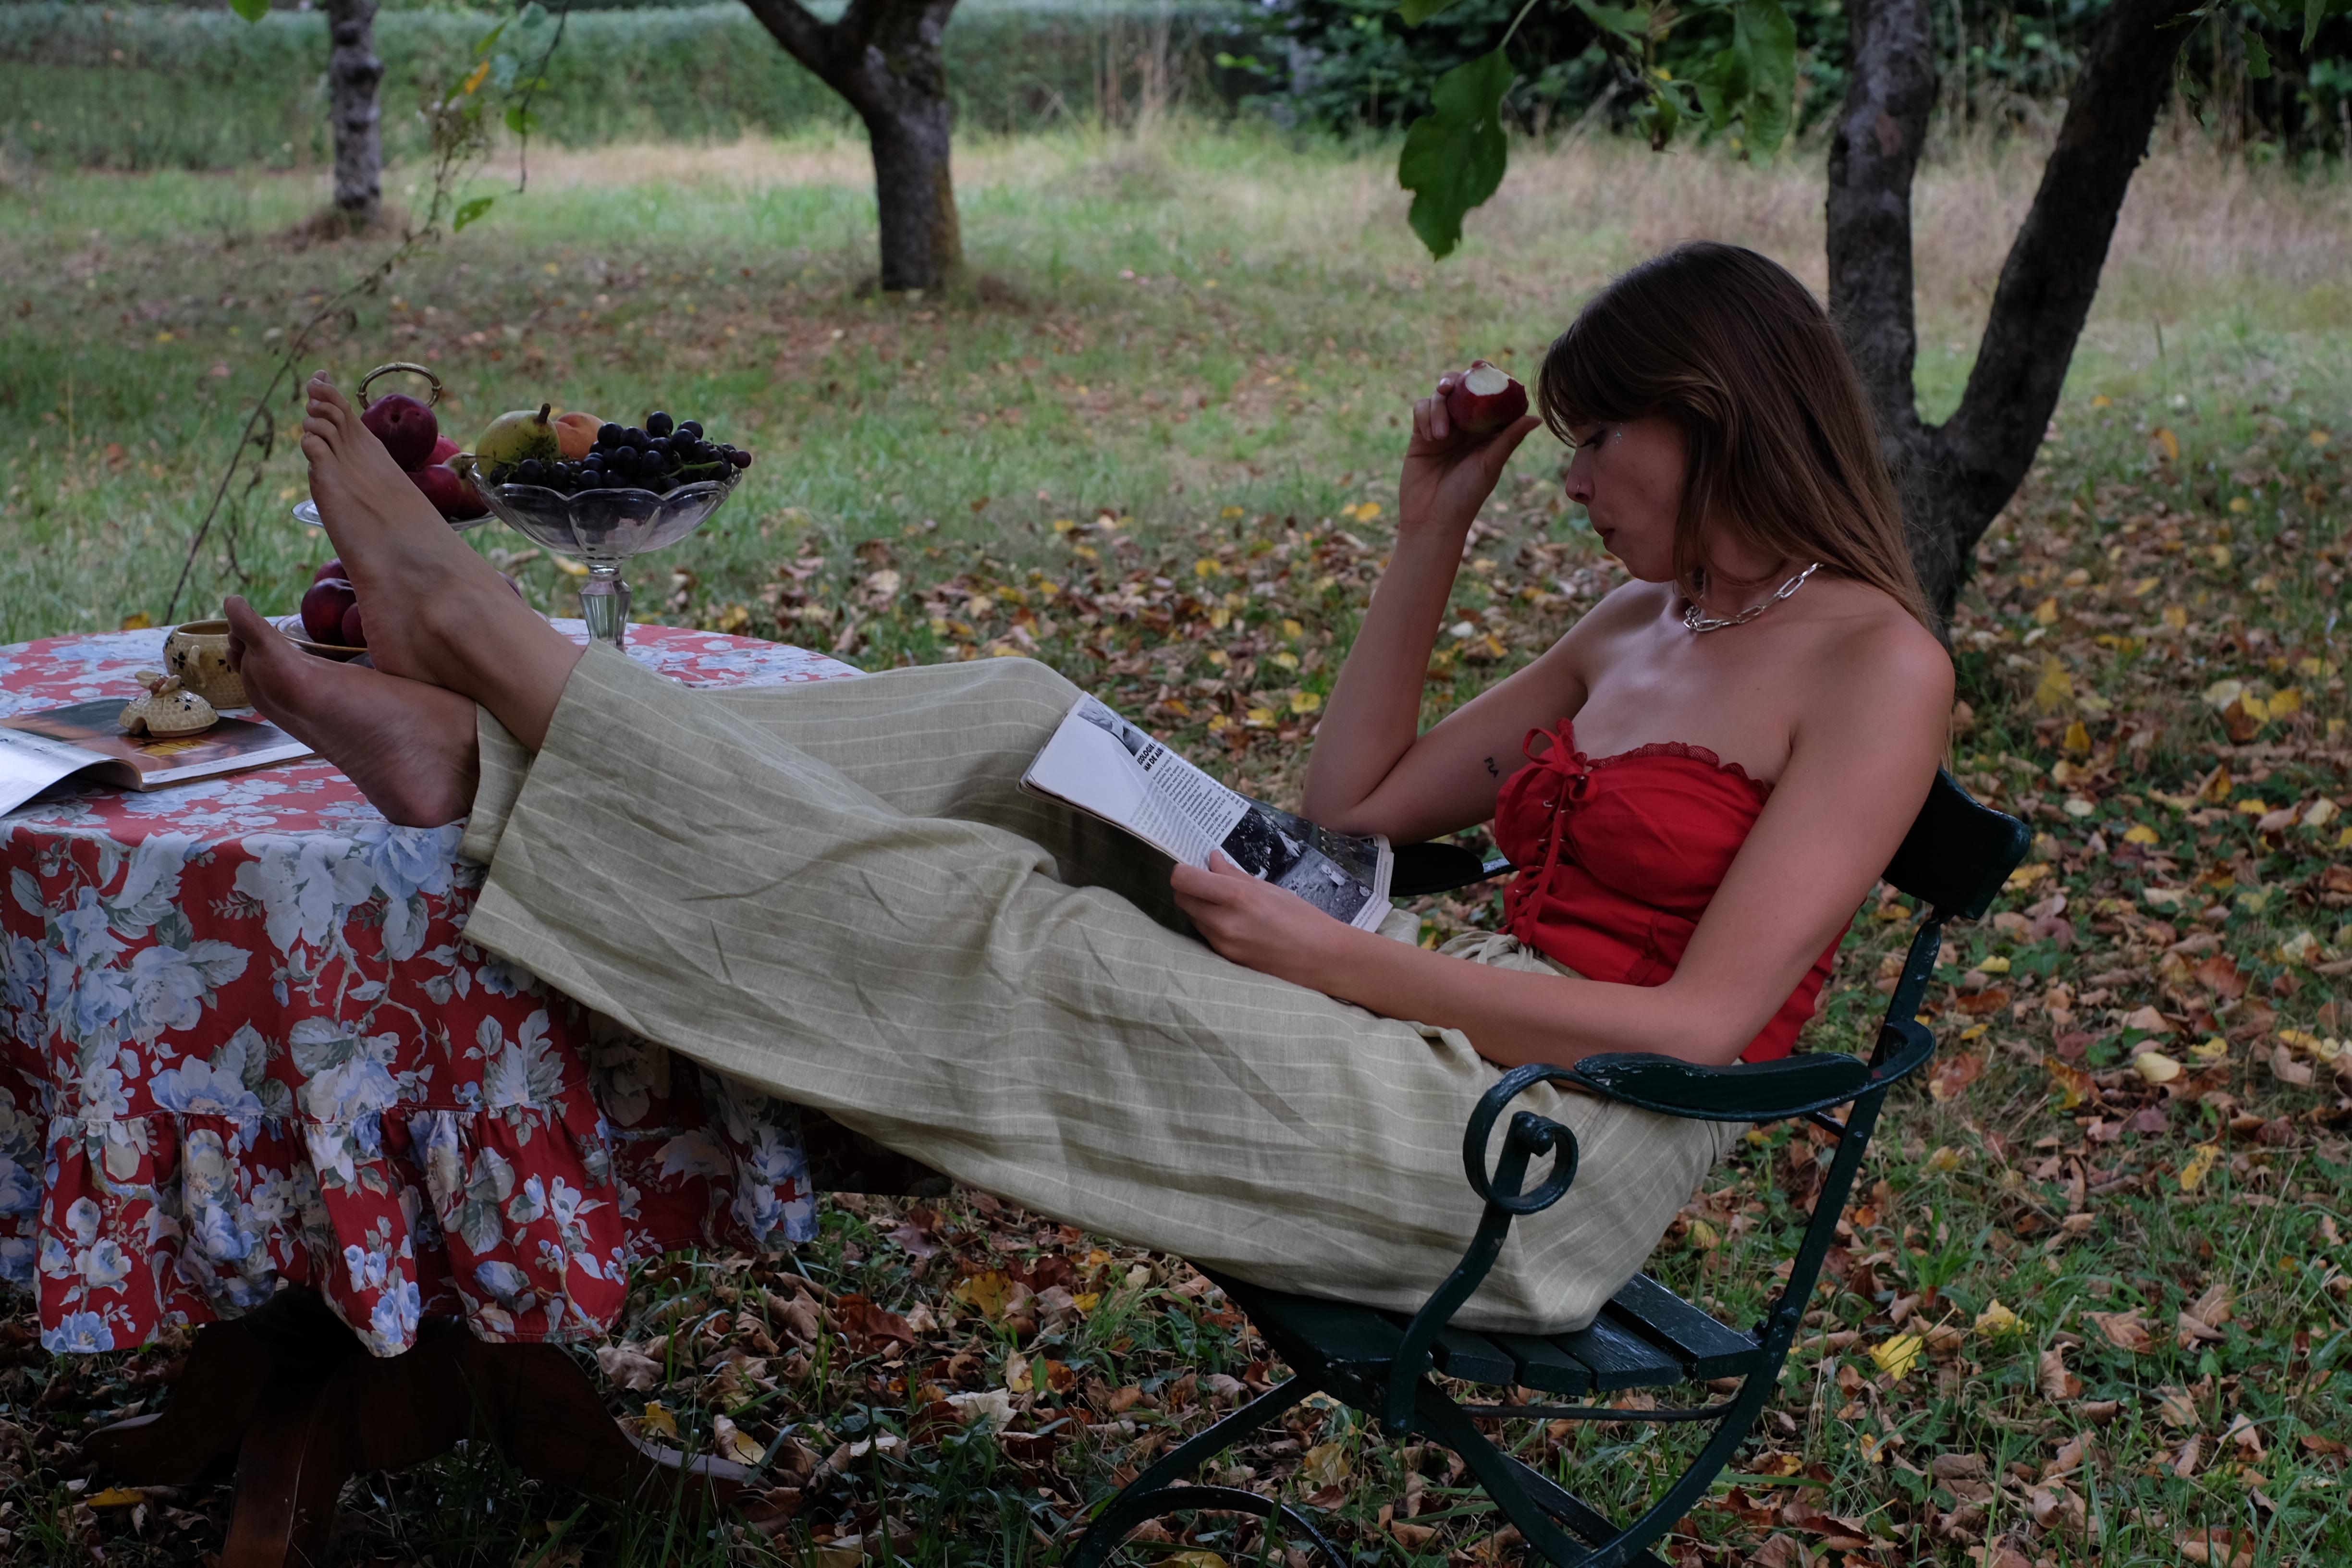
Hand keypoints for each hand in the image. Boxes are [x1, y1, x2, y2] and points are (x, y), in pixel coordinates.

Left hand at [1170, 852, 1349, 986]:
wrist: (1322, 959)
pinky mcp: (1226, 960)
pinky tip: (1232, 922)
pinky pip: (1205, 936)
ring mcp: (1223, 945)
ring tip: (1224, 904)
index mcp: (1238, 897)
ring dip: (1199, 907)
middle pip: (1182, 899)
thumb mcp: (1270, 889)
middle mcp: (1224, 922)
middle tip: (1207, 883)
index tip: (1193, 867)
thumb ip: (1234, 875)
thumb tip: (1212, 859)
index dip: (1183, 870)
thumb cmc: (1303, 919)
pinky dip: (1210, 925)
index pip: (1184, 880)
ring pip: (1192, 918)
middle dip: (1190, 888)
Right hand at [1398, 372, 1542, 541]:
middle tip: (1456, 382)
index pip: (1490, 395)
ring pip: (1439, 396)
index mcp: (1487, 430)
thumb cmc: (1467, 496)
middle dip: (1458, 380)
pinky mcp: (1420, 434)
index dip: (1488, 377)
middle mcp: (1465, 425)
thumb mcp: (1491, 465)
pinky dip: (1426, 416)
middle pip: (1462, 388)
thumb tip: (1536, 417)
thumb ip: (1509, 439)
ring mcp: (1442, 427)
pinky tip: (1431, 438)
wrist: (1432, 518)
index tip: (1485, 367)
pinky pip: (1421, 409)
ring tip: (1441, 434)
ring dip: (1439, 406)